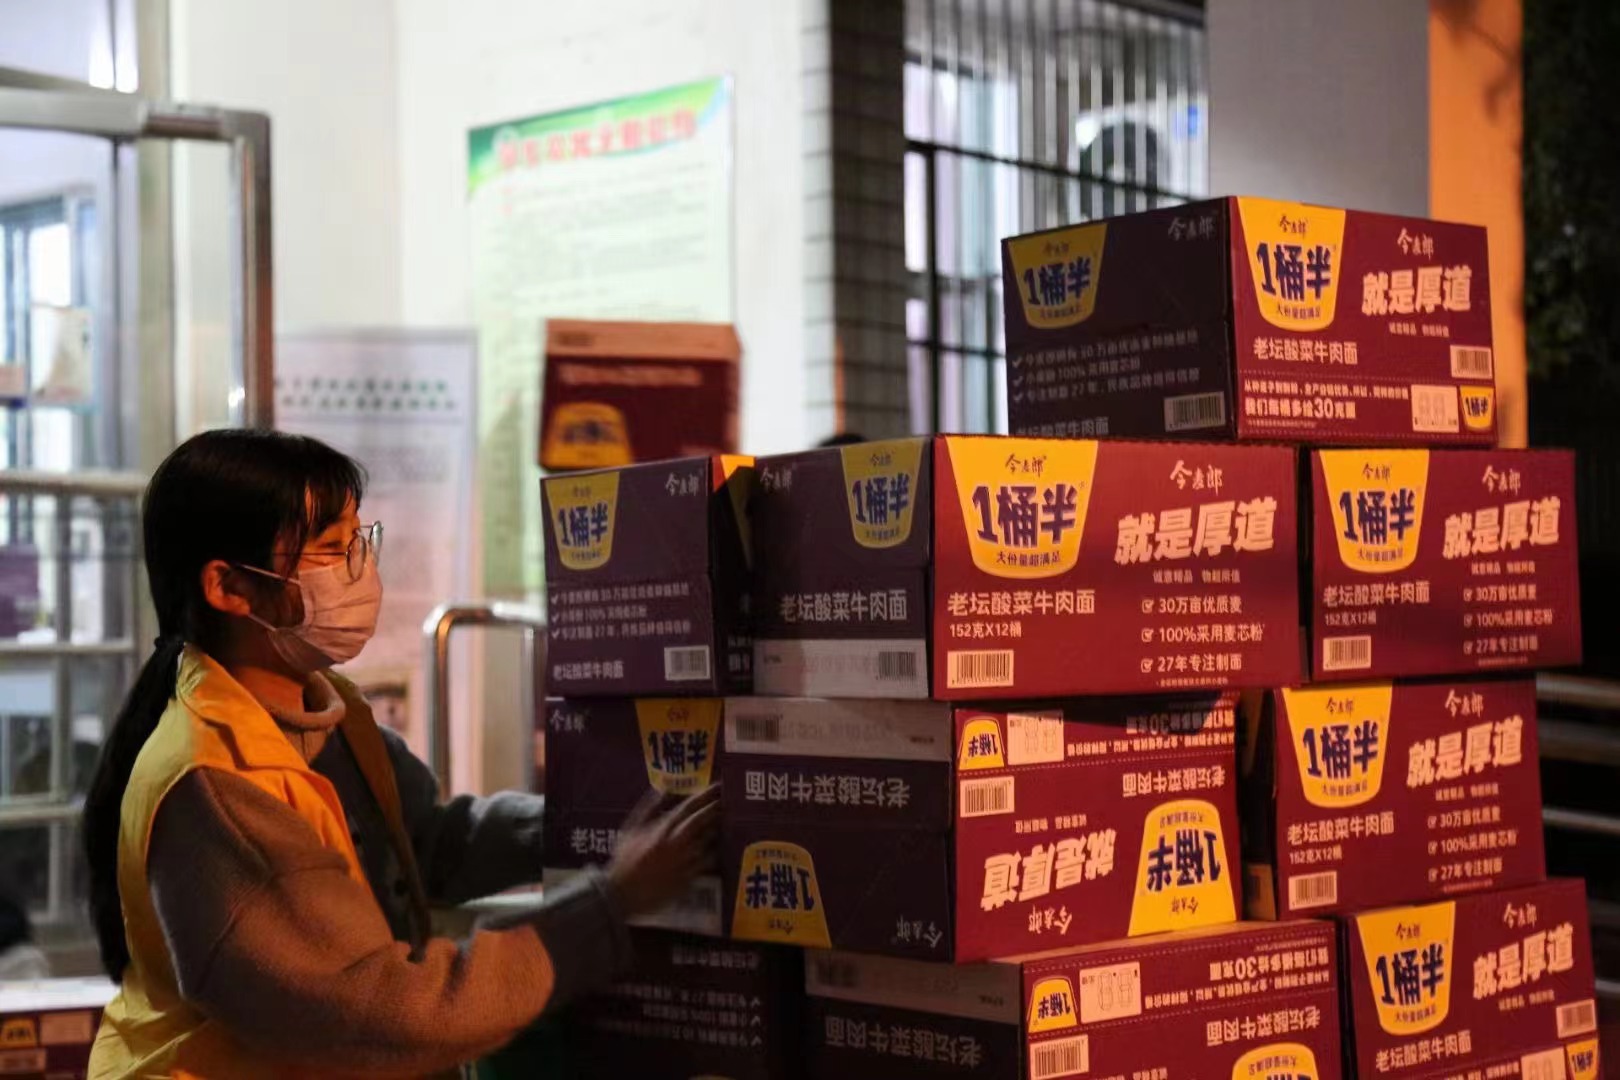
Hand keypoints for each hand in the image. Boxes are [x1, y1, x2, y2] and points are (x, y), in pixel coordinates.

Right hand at [605, 785, 720, 915]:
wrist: (622, 894)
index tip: (715, 787)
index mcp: (662, 831)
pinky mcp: (687, 880)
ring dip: (713, 831)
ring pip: (706, 843)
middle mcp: (676, 845)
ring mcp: (683, 863)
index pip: (687, 808)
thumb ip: (648, 808)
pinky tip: (711, 851)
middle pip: (700, 823)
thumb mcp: (631, 830)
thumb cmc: (624, 860)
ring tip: (717, 824)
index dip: (704, 796)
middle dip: (713, 810)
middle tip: (723, 802)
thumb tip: (662, 789)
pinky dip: (711, 855)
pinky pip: (705, 864)